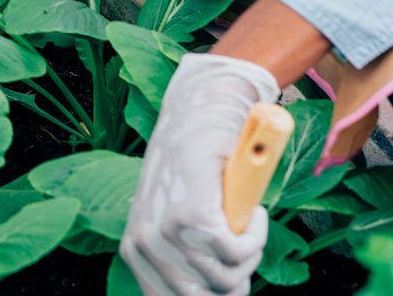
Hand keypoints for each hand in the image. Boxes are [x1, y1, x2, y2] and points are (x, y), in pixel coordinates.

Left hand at [121, 55, 279, 295]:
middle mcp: (142, 246)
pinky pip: (241, 253)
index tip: (229, 281)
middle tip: (241, 243)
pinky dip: (257, 233)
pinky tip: (250, 208)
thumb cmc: (192, 168)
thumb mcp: (174, 217)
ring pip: (229, 281)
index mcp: (135, 252)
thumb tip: (212, 293)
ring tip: (242, 220)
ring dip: (249, 254)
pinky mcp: (192, 218)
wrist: (198, 114)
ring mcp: (165, 233)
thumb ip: (184, 259)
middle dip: (235, 280)